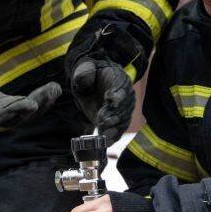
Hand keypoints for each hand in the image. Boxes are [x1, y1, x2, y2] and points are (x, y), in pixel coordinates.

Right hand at [0, 65, 60, 132]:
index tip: (32, 103)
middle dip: (38, 104)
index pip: (3, 116)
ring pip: (29, 114)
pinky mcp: (15, 112)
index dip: (17, 110)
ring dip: (44, 101)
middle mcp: (0, 122)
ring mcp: (9, 118)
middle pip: (22, 116)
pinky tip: (54, 89)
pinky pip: (31, 109)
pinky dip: (43, 100)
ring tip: (55, 88)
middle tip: (51, 91)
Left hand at [65, 21, 143, 142]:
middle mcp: (126, 94)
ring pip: (123, 120)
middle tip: (101, 119)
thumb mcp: (84, 70)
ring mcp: (124, 108)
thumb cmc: (88, 76)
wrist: (90, 85)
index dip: (117, 94)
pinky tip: (107, 141)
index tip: (109, 99)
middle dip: (114, 114)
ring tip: (103, 133)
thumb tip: (85, 81)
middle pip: (124, 106)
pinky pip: (120, 129)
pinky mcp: (119, 120)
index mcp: (119, 79)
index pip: (122, 87)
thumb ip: (84, 74)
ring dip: (114, 127)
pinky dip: (114, 136)